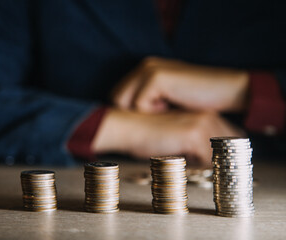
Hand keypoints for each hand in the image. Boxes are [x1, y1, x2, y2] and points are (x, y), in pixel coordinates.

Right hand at [91, 109, 243, 165]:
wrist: (128, 128)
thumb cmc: (147, 134)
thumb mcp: (177, 137)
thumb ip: (196, 145)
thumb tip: (209, 163)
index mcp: (205, 114)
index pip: (232, 138)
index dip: (228, 155)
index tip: (224, 167)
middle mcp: (207, 116)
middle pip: (230, 148)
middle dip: (224, 163)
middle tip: (215, 175)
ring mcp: (202, 124)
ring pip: (220, 156)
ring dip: (211, 167)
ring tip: (197, 171)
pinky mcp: (193, 135)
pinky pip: (207, 162)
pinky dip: (199, 170)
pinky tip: (186, 166)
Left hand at [112, 57, 248, 113]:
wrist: (225, 91)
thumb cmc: (199, 99)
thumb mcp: (169, 98)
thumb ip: (151, 100)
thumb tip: (129, 114)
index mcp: (147, 69)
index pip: (118, 93)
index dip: (126, 110)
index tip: (140, 121)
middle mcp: (145, 65)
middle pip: (116, 97)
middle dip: (129, 112)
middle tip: (152, 119)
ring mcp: (150, 70)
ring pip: (123, 102)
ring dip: (141, 112)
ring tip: (163, 112)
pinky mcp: (157, 78)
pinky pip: (139, 104)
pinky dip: (152, 112)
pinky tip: (169, 108)